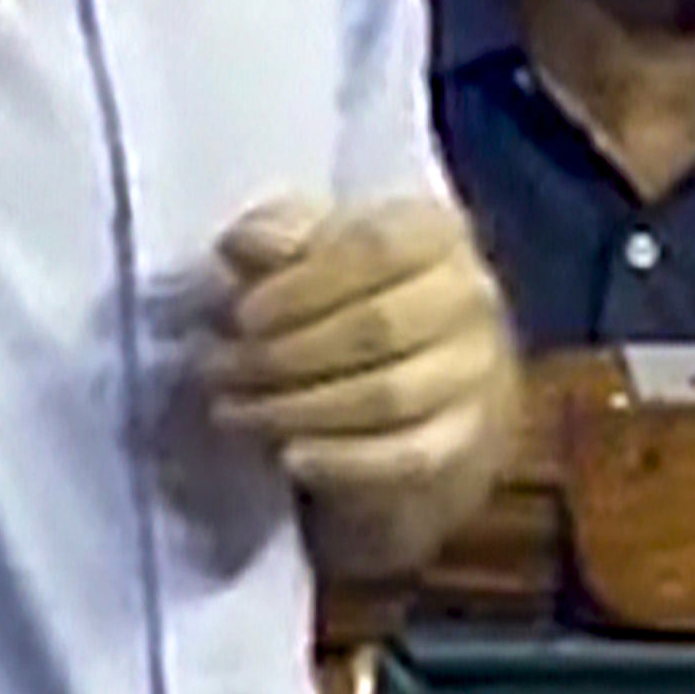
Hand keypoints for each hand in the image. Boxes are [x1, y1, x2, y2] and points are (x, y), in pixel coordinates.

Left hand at [202, 195, 521, 578]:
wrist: (422, 385)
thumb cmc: (352, 299)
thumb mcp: (313, 252)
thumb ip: (278, 236)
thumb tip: (246, 244)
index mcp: (438, 233)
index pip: (376, 246)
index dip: (300, 284)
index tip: (240, 315)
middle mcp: (471, 298)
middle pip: (376, 326)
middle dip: (282, 354)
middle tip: (217, 370)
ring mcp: (477, 374)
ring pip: (385, 395)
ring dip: (295, 408)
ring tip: (231, 411)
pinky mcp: (468, 444)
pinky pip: (404, 458)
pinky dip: (340, 460)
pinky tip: (287, 457)